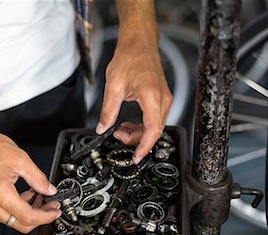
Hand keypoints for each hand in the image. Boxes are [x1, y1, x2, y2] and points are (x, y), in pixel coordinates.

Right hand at [0, 127, 61, 233]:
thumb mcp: (21, 160)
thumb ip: (38, 178)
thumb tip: (49, 189)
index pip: (28, 217)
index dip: (46, 217)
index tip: (56, 211)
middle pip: (20, 224)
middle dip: (40, 217)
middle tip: (51, 206)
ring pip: (13, 219)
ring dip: (30, 211)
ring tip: (42, 197)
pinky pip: (5, 211)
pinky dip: (19, 206)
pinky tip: (29, 193)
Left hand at [96, 37, 172, 163]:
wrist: (139, 44)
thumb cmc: (130, 58)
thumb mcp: (113, 86)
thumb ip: (108, 111)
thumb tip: (102, 128)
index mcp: (152, 97)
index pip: (153, 130)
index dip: (144, 147)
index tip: (135, 157)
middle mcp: (163, 99)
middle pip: (154, 131)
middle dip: (136, 139)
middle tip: (118, 135)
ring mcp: (165, 99)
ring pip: (155, 127)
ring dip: (139, 133)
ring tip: (121, 129)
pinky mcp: (163, 99)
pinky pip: (155, 119)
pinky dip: (143, 126)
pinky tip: (130, 123)